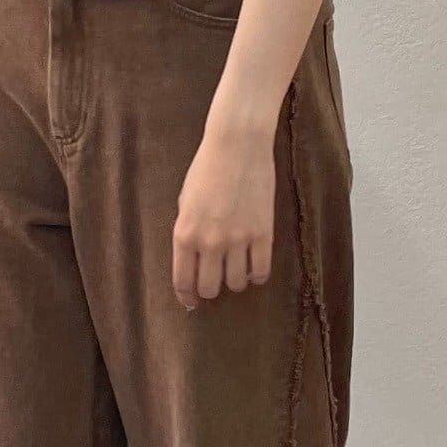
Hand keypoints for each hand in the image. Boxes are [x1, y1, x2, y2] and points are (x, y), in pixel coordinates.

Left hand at [172, 122, 276, 307]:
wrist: (237, 146)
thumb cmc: (206, 169)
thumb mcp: (184, 202)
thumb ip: (187, 233)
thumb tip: (192, 260)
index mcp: (184, 234)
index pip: (183, 281)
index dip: (187, 296)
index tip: (191, 300)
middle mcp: (209, 242)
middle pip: (210, 288)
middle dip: (211, 290)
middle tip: (215, 282)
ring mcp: (237, 240)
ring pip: (236, 284)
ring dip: (235, 282)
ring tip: (236, 272)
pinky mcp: (263, 234)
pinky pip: (261, 271)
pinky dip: (257, 275)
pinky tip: (255, 269)